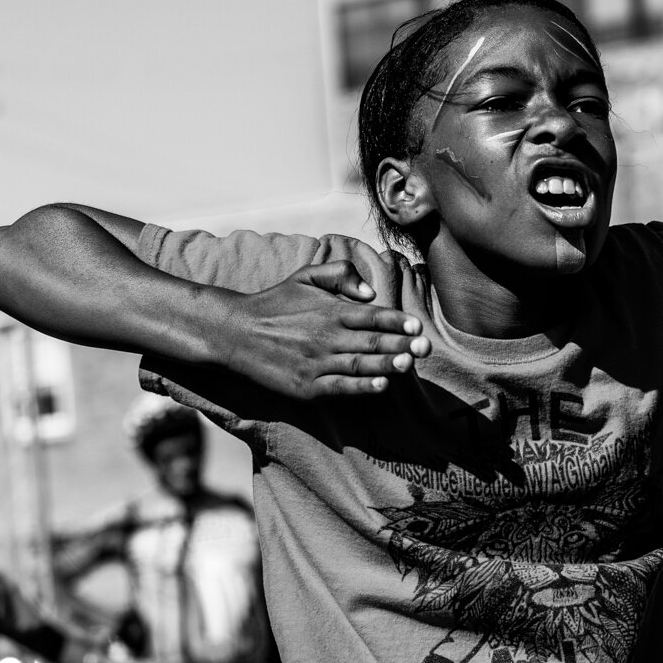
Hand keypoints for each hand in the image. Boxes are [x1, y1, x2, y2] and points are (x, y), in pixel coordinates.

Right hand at [221, 260, 430, 400]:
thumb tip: (370, 292)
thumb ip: (340, 275)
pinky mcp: (307, 386)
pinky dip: (362, 386)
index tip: (418, 327)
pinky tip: (381, 385)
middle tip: (426, 349)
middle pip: (373, 341)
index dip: (399, 322)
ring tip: (409, 364)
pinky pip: (340, 386)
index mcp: (331, 310)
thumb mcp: (305, 276)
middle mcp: (327, 336)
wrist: (236, 333)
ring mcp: (317, 362)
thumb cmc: (276, 304)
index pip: (373, 315)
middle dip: (403, 345)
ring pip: (361, 364)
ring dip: (388, 364)